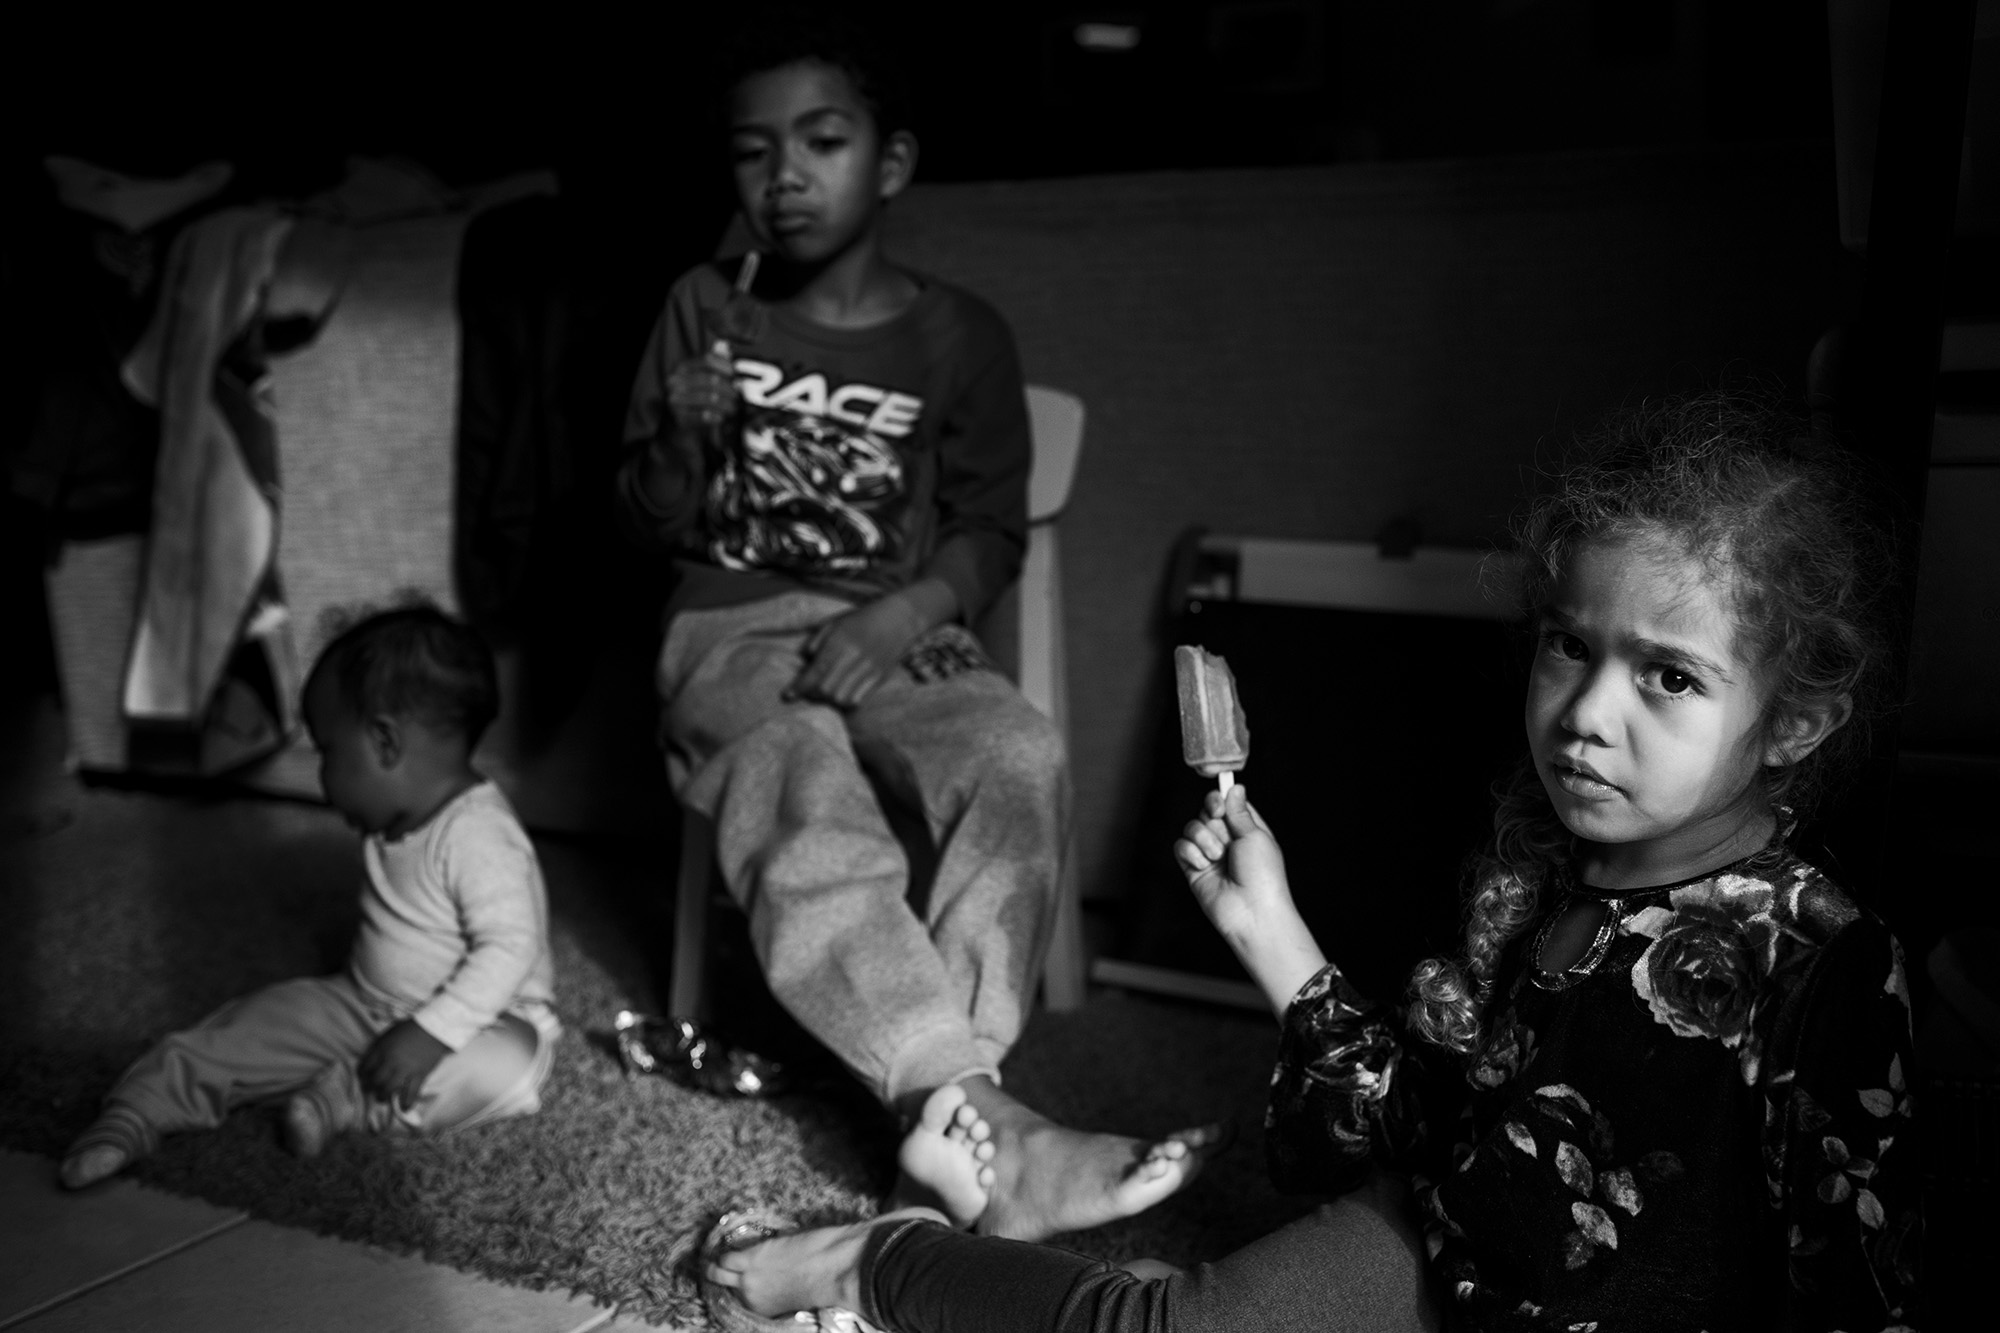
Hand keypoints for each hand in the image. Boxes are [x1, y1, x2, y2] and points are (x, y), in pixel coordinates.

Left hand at [358, 1019, 448, 1110]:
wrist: (434, 1028)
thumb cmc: (410, 1029)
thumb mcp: (389, 1033)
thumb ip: (379, 1047)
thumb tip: (371, 1060)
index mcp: (382, 1049)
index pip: (365, 1067)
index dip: (362, 1075)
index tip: (364, 1078)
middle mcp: (391, 1061)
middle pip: (375, 1081)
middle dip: (371, 1088)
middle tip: (372, 1090)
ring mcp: (405, 1069)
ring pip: (389, 1089)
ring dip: (383, 1096)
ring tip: (383, 1098)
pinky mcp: (420, 1074)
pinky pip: (411, 1092)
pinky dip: (407, 1102)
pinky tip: (404, 1107)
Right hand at [666, 345, 735, 429]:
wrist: (683, 424)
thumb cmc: (698, 398)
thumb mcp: (704, 378)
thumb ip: (715, 362)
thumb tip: (725, 345)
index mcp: (682, 367)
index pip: (707, 360)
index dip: (726, 367)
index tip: (737, 376)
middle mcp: (675, 381)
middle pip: (712, 380)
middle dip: (730, 389)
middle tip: (739, 397)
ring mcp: (675, 400)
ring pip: (711, 398)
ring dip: (727, 404)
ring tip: (734, 408)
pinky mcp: (680, 418)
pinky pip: (704, 416)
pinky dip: (717, 417)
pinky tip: (722, 418)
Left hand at [787, 593, 928, 707]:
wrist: (898, 620)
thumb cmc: (862, 619)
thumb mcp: (835, 622)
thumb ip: (816, 640)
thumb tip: (803, 658)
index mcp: (840, 642)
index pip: (815, 672)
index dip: (799, 687)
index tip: (787, 695)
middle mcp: (853, 658)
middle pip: (826, 690)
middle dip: (812, 694)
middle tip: (807, 691)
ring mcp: (868, 670)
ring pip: (841, 698)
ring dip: (828, 700)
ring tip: (823, 693)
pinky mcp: (879, 678)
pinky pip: (858, 700)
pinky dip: (845, 702)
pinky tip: (841, 694)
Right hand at [1174, 785, 1327, 1017]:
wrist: (1251, 912)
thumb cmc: (1262, 875)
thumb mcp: (1255, 836)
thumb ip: (1238, 811)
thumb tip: (1235, 787)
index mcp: (1246, 829)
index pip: (1226, 802)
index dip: (1218, 799)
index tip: (1219, 806)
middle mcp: (1227, 840)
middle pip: (1205, 812)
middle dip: (1212, 822)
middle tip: (1225, 839)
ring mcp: (1209, 854)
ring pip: (1191, 827)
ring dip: (1203, 839)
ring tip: (1217, 858)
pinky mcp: (1193, 869)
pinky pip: (1181, 847)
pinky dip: (1191, 853)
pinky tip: (1204, 866)